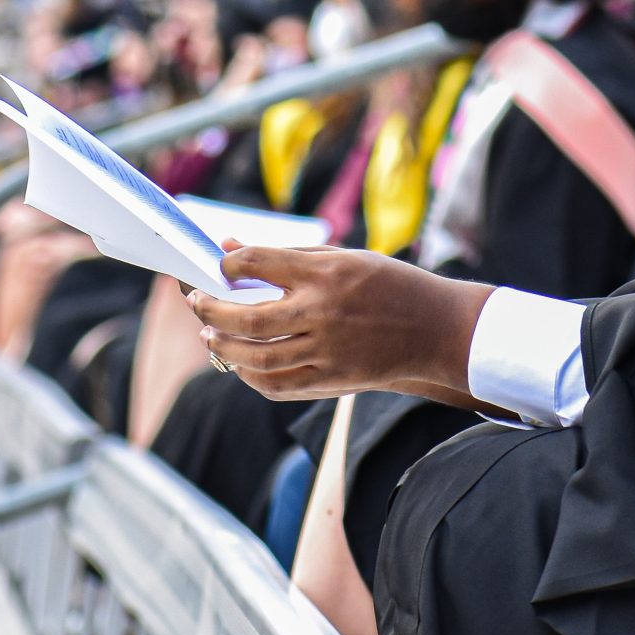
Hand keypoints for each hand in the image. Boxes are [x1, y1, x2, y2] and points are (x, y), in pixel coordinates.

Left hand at [188, 244, 491, 401]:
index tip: (220, 266)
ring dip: (223, 348)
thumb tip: (231, 248)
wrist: (437, 330)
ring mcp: (327, 351)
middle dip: (211, 311)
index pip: (259, 264)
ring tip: (210, 337)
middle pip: (248, 319)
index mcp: (326, 274)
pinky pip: (278, 386)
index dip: (230, 264)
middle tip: (197, 303)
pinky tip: (240, 364)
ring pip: (256, 358)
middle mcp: (322, 313)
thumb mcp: (346, 257)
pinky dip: (251, 377)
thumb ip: (288, 256)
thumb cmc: (390, 286)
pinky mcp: (333, 381)